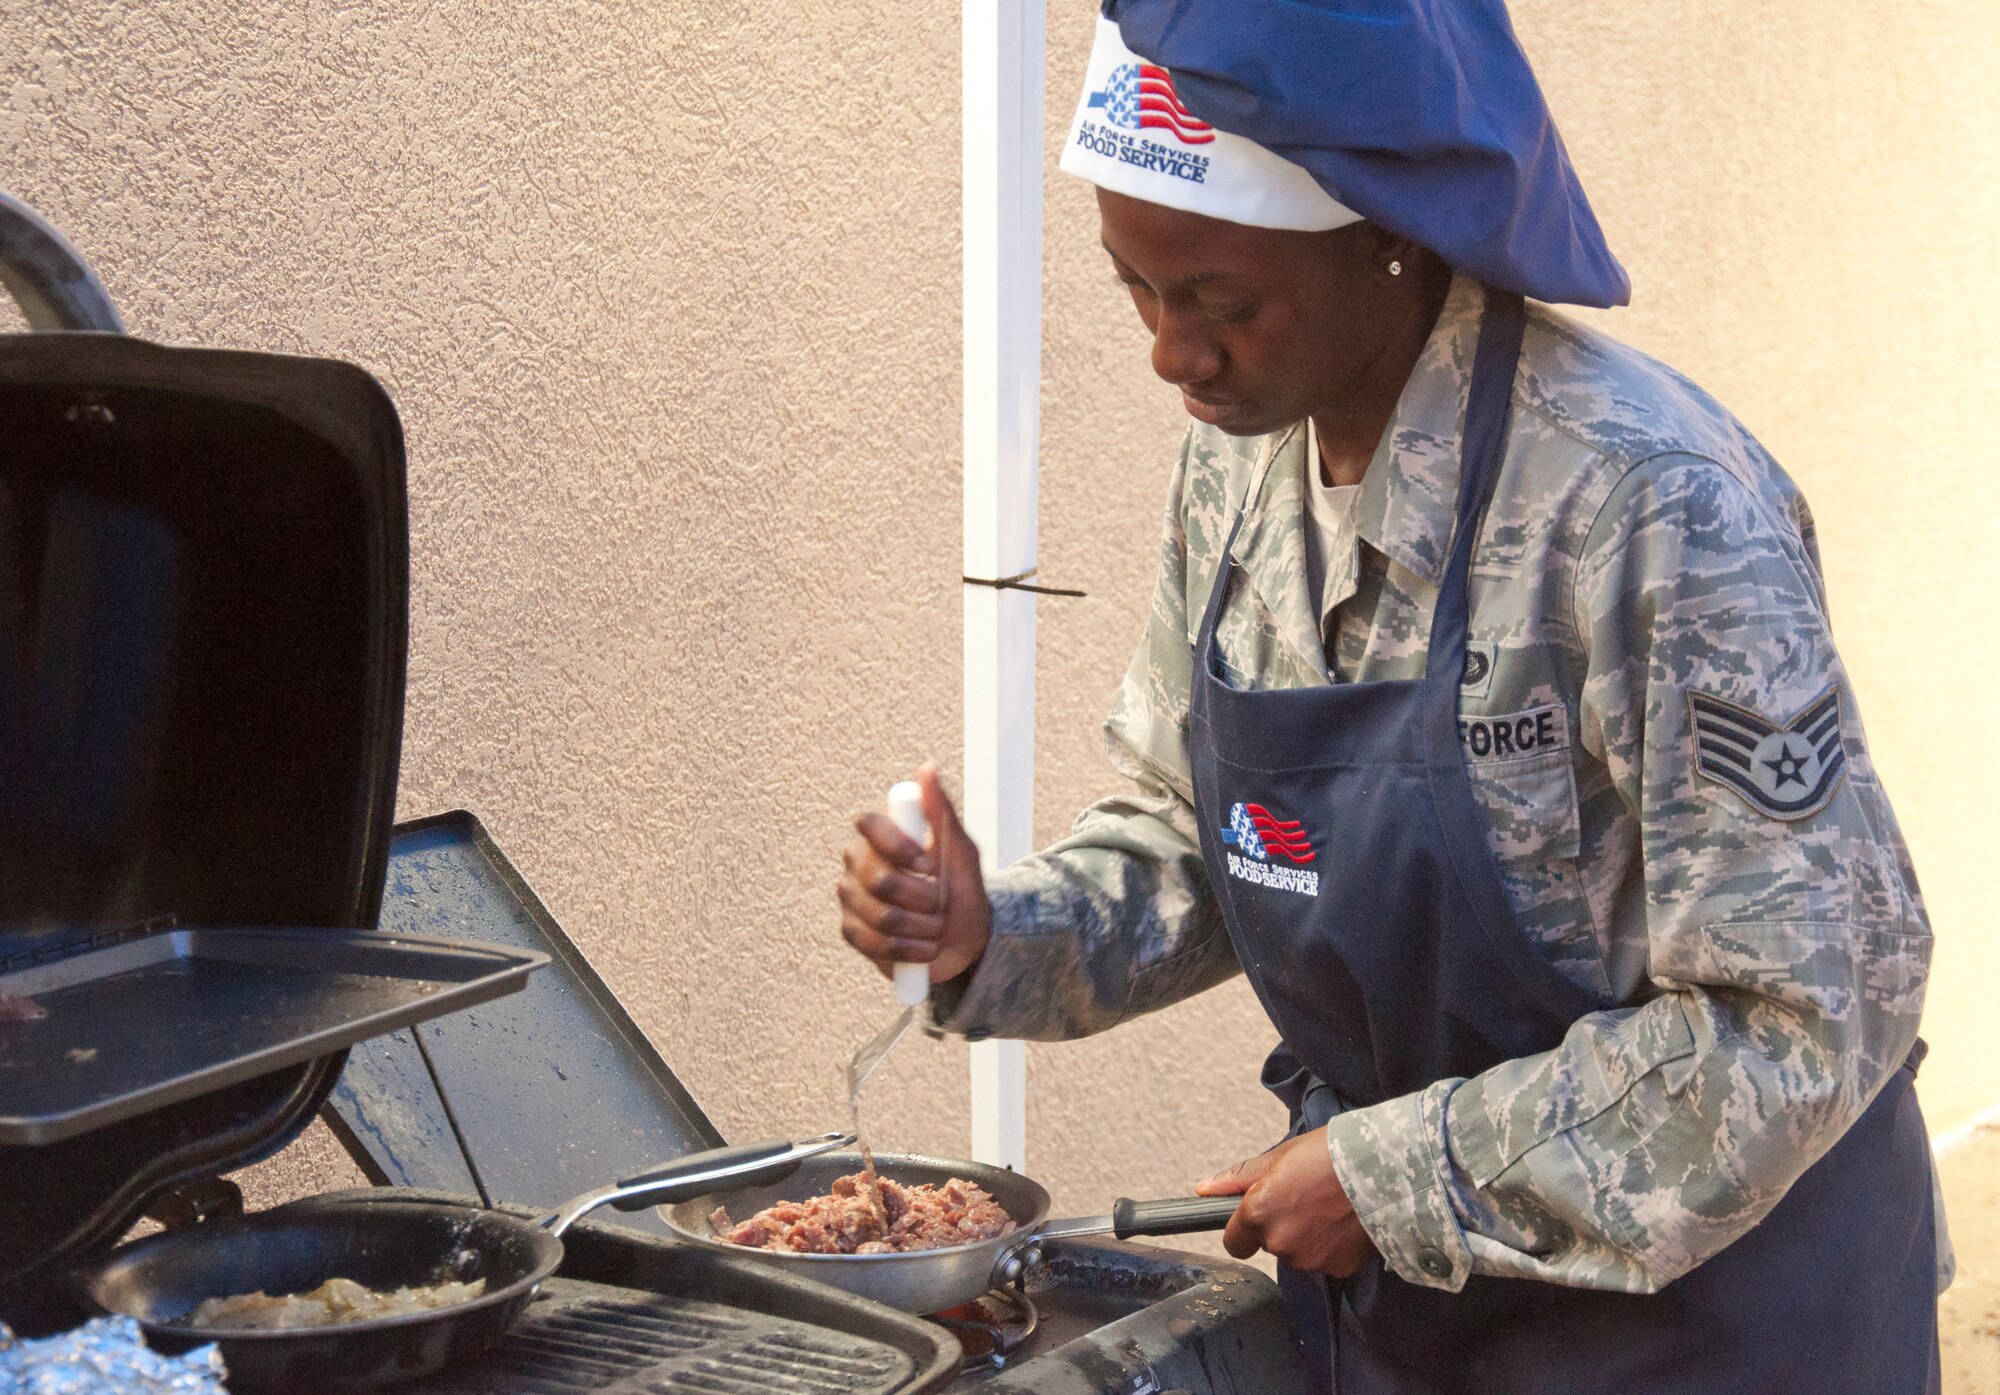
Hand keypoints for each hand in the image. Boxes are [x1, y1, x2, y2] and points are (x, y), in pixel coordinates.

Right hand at [837, 764, 990, 985]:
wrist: (963, 941)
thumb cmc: (961, 890)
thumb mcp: (960, 851)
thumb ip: (941, 811)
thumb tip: (927, 768)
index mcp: (881, 835)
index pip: (868, 823)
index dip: (899, 848)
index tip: (930, 866)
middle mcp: (858, 862)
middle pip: (879, 879)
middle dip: (923, 898)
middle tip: (941, 903)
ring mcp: (851, 898)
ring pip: (881, 916)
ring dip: (922, 927)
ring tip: (936, 926)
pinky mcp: (852, 932)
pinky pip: (874, 943)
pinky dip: (909, 949)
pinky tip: (923, 947)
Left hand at [1196, 1128, 1378, 1276]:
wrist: (1386, 1171)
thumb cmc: (1332, 1156)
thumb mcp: (1280, 1157)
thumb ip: (1239, 1178)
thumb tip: (1204, 1188)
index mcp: (1258, 1213)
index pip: (1234, 1242)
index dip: (1244, 1229)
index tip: (1258, 1216)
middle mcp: (1279, 1243)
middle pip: (1269, 1245)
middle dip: (1282, 1227)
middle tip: (1306, 1198)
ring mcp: (1310, 1260)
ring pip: (1299, 1253)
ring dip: (1308, 1236)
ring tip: (1331, 1206)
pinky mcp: (1338, 1269)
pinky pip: (1326, 1260)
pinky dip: (1333, 1246)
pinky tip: (1346, 1221)